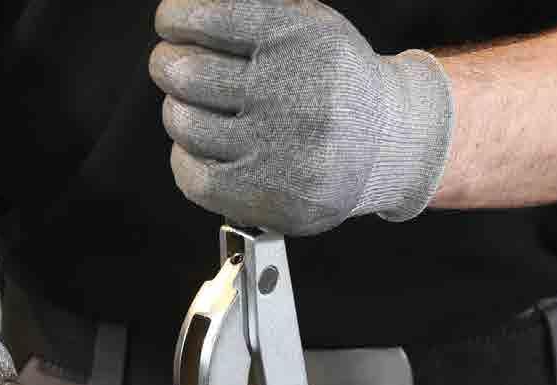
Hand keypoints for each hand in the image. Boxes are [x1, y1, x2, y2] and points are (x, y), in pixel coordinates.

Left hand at [150, 0, 453, 235]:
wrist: (388, 144)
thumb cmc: (334, 83)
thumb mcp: (309, 26)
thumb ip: (252, 12)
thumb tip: (184, 18)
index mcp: (298, 39)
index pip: (207, 18)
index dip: (175, 19)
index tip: (171, 25)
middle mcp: (290, 93)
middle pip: (185, 72)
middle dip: (169, 64)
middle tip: (174, 68)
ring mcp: (278, 150)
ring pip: (185, 123)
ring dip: (180, 112)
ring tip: (198, 110)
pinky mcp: (267, 195)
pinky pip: (192, 175)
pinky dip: (185, 158)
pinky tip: (203, 148)